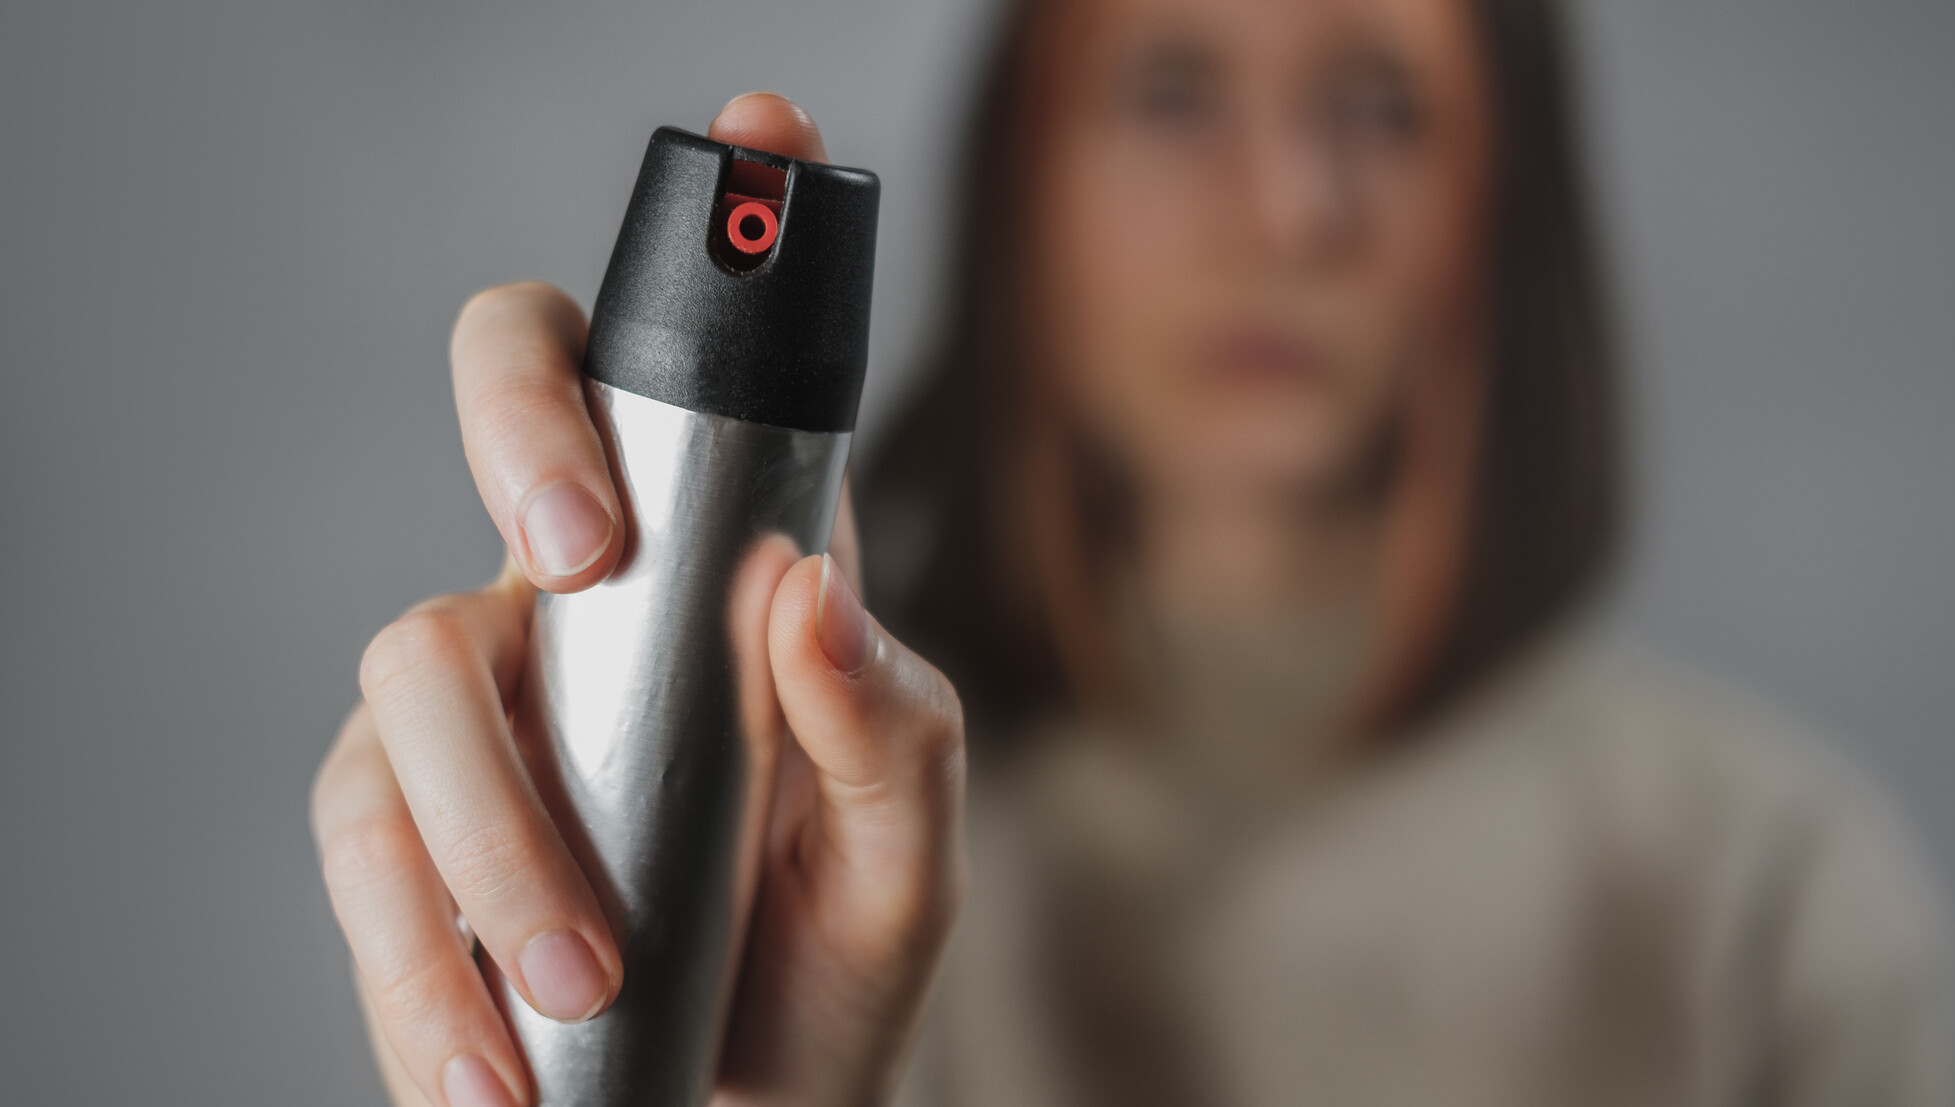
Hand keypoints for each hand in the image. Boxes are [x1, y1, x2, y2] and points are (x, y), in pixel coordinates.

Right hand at [310, 93, 966, 1106]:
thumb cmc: (828, 966)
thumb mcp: (904, 862)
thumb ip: (888, 728)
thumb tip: (804, 586)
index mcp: (729, 576)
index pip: (701, 376)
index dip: (716, 240)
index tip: (764, 136)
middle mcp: (589, 602)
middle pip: (509, 420)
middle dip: (527, 441)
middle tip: (583, 559)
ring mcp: (481, 709)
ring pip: (404, 664)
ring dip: (489, 834)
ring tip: (580, 984)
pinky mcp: (396, 831)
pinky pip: (362, 848)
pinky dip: (418, 965)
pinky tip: (488, 1071)